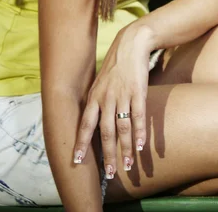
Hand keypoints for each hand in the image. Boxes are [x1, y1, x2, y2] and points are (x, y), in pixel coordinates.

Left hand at [73, 23, 153, 177]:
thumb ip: (98, 101)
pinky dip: (139, 132)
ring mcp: (122, 94)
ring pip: (122, 127)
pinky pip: (138, 115)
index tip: (76, 160)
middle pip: (105, 132)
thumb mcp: (101, 82)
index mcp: (94, 96)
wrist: (131, 44)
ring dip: (125, 148)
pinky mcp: (138, 91)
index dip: (80, 142)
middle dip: (108, 154)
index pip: (85, 124)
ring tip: (128, 165)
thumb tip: (94, 122)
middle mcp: (106, 97)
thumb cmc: (116, 65)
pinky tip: (141, 145)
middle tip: (110, 173)